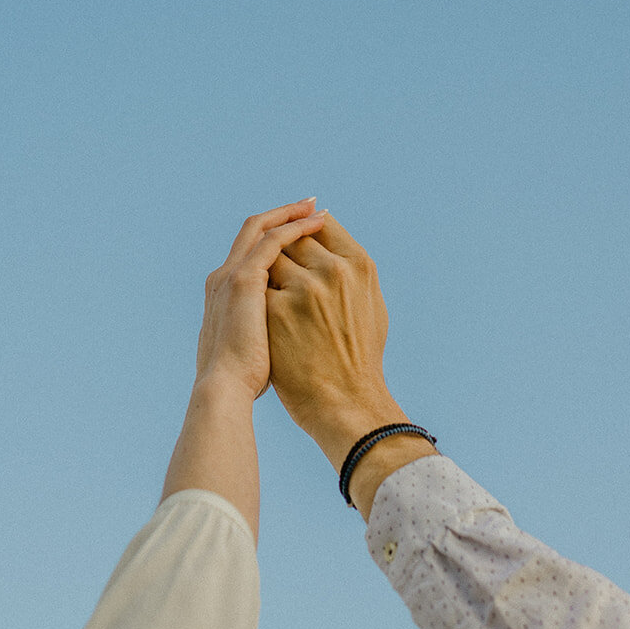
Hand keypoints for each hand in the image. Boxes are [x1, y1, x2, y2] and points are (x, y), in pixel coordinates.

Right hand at [194, 198, 327, 401]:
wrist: (224, 392)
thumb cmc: (242, 381)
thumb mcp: (253, 345)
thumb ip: (264, 329)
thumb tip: (287, 332)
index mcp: (225, 293)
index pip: (251, 252)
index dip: (276, 237)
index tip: (301, 230)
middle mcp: (224, 276)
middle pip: (253, 231)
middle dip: (283, 215)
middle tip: (310, 205)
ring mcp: (232, 275)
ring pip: (262, 228)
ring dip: (290, 214)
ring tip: (316, 207)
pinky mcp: (243, 280)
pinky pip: (273, 241)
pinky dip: (294, 227)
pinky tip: (316, 223)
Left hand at [266, 212, 408, 467]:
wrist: (346, 404)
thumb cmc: (361, 355)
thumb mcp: (371, 302)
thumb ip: (348, 265)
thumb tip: (324, 225)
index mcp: (359, 264)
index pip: (323, 224)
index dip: (307, 232)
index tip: (301, 246)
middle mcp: (333, 270)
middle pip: (292, 237)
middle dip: (285, 252)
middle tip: (285, 277)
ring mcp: (302, 289)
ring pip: (270, 258)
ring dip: (267, 272)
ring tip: (274, 298)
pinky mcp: (275, 311)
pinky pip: (258, 286)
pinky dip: (257, 296)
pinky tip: (261, 315)